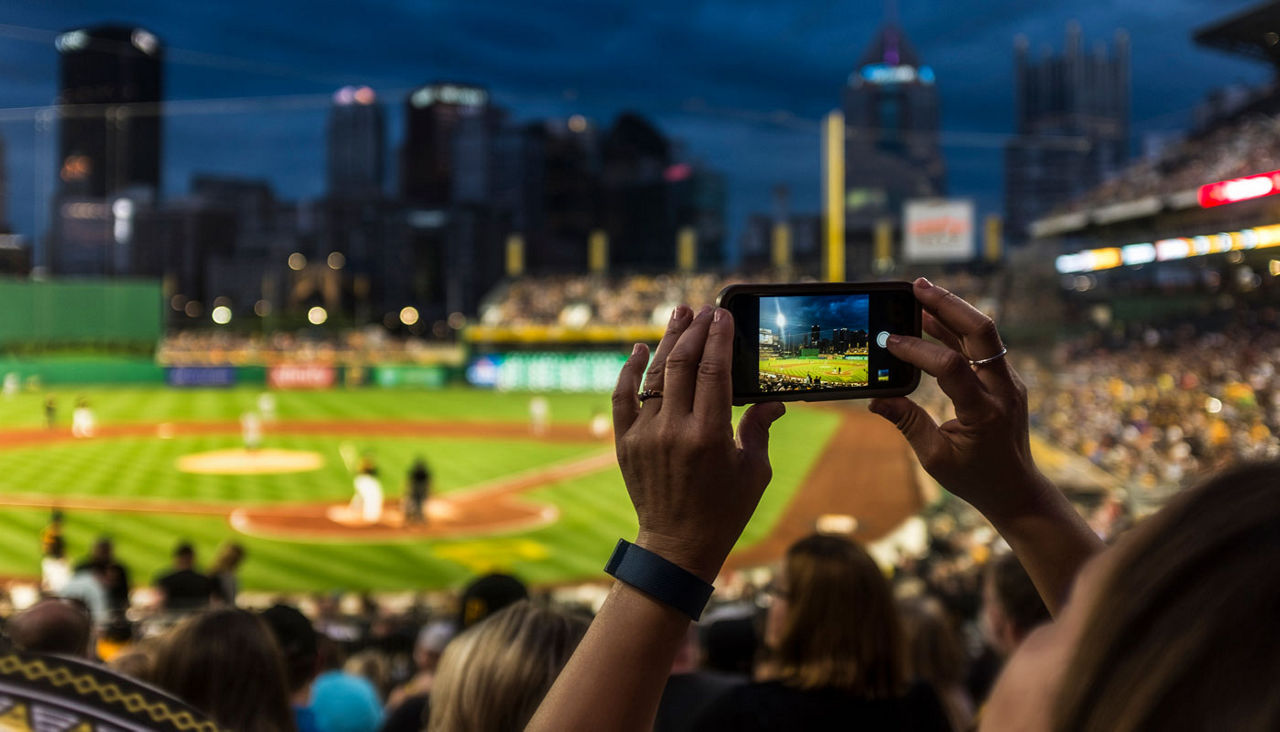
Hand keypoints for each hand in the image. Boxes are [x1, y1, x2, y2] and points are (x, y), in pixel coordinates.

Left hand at [612, 305, 785, 581]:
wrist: (677, 544)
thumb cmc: (724, 509)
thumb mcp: (754, 471)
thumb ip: (760, 429)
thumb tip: (774, 402)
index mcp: (709, 436)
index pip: (714, 372)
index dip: (718, 339)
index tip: (722, 315)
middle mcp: (674, 431)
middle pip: (682, 365)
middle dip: (693, 332)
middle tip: (701, 310)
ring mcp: (645, 436)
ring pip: (654, 376)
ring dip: (667, 342)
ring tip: (678, 315)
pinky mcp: (625, 443)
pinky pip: (622, 398)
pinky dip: (629, 371)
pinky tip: (640, 349)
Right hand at [870, 278, 1050, 520]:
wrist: (1017, 488)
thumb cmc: (975, 478)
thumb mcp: (935, 458)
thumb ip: (908, 423)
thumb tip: (876, 400)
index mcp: (985, 412)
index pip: (951, 367)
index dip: (918, 350)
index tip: (889, 341)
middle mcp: (1003, 390)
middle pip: (982, 332)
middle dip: (948, 305)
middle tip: (916, 286)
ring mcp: (1008, 381)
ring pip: (984, 333)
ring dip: (952, 310)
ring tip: (920, 293)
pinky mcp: (1004, 378)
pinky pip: (982, 346)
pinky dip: (957, 329)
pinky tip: (933, 318)